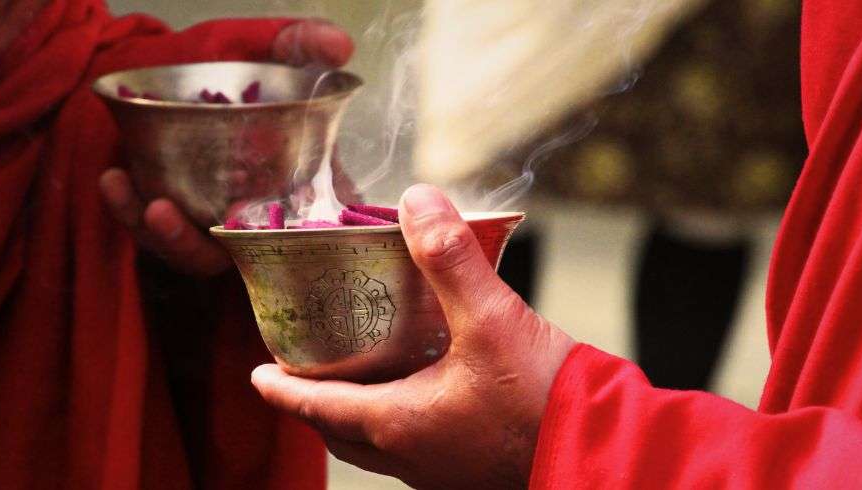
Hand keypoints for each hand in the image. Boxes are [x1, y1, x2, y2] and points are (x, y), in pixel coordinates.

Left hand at [99, 20, 354, 275]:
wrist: (166, 62)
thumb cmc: (222, 59)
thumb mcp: (256, 46)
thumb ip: (297, 44)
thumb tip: (341, 44)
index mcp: (299, 176)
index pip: (317, 222)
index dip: (306, 235)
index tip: (275, 224)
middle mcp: (260, 207)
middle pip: (246, 250)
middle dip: (207, 244)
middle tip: (169, 213)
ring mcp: (216, 217)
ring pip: (201, 252)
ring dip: (168, 236)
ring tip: (142, 200)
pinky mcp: (177, 217)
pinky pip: (158, 235)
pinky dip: (132, 213)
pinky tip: (114, 180)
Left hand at [251, 184, 577, 488]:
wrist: (602, 450)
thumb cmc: (544, 401)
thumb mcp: (492, 320)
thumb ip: (451, 259)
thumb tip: (418, 201)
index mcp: (400, 425)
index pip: (318, 408)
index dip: (284, 389)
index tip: (258, 376)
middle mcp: (413, 455)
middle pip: (343, 431)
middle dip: (317, 402)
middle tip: (304, 370)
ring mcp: (444, 467)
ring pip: (380, 439)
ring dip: (361, 407)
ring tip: (362, 368)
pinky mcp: (473, 464)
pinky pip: (418, 440)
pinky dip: (403, 412)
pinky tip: (428, 379)